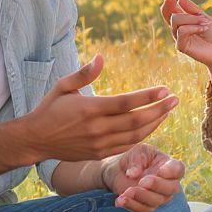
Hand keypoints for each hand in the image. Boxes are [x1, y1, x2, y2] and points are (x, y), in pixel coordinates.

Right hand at [25, 54, 177, 160]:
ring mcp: (99, 144)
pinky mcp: (99, 154)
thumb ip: (84, 73)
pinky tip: (152, 125)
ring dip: (155, 123)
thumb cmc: (50, 108)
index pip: (126, 103)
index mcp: (90, 108)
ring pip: (135, 136)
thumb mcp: (63, 86)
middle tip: (175, 99)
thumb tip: (101, 57)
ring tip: (168, 111)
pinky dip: (143, 136)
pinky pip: (127, 146)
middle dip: (159, 110)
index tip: (165, 89)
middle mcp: (96, 128)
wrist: (36, 140)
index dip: (148, 97)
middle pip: (136, 121)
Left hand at [102, 144, 185, 211]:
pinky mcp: (147, 205)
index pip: (178, 169)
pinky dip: (132, 205)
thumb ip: (137, 160)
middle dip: (157, 185)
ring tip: (127, 192)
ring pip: (157, 201)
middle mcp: (167, 182)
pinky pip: (143, 209)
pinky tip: (121, 200)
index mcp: (168, 165)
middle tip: (142, 182)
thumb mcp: (137, 151)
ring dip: (141, 196)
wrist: (118, 170)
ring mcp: (158, 195)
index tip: (160, 171)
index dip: (172, 172)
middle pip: (172, 188)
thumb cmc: (133, 158)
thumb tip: (134, 174)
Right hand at [160, 0, 211, 69]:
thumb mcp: (205, 18)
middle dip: (189, 13)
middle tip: (204, 18)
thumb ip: (193, 10)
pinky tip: (203, 29)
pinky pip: (181, 31)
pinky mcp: (182, 47)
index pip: (169, 12)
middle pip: (172, 15)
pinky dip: (192, 27)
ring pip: (176, 20)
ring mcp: (179, 38)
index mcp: (183, 23)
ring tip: (206, 24)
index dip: (167, 5)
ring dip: (193, 19)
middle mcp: (178, 30)